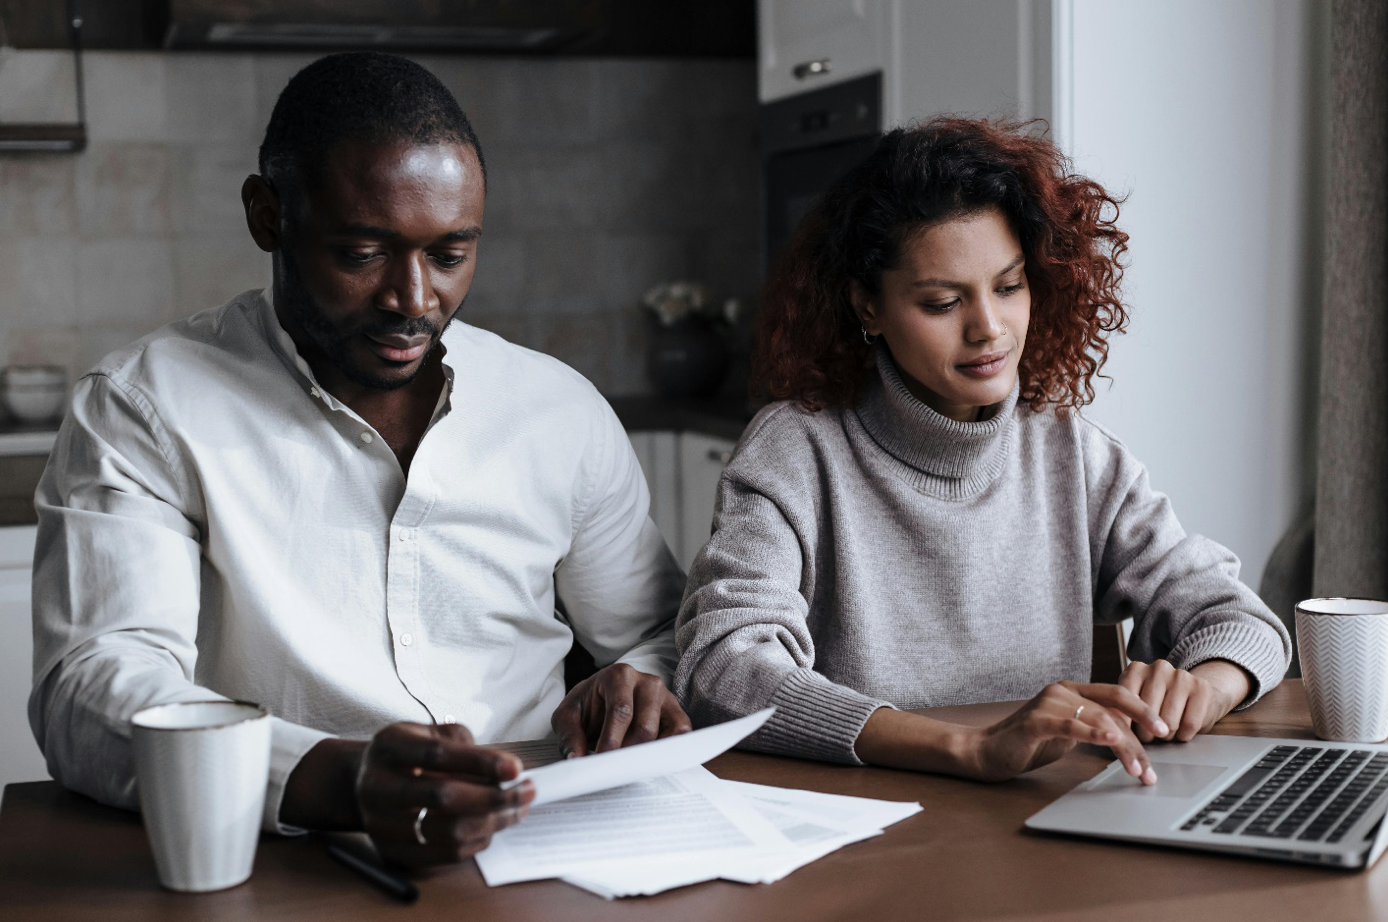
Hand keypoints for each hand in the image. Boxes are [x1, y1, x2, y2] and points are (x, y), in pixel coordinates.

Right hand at [355, 722, 534, 867]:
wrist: (363, 783)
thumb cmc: (408, 754)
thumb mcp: (428, 732)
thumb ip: (463, 744)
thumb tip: (505, 771)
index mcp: (390, 747)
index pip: (438, 755)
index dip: (480, 762)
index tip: (516, 768)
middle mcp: (378, 786)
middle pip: (444, 797)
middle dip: (495, 796)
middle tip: (528, 790)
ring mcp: (381, 823)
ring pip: (448, 831)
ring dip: (493, 821)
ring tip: (517, 808)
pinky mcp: (391, 851)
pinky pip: (444, 854)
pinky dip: (477, 841)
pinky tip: (492, 825)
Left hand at [552, 663, 691, 757]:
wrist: (601, 699)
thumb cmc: (587, 707)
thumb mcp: (567, 717)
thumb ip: (569, 736)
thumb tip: (577, 760)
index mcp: (618, 676)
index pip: (621, 711)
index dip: (612, 741)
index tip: (602, 763)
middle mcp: (647, 682)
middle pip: (645, 727)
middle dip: (628, 754)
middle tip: (613, 771)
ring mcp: (665, 697)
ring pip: (667, 733)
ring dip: (647, 756)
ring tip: (629, 768)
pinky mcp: (677, 712)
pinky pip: (682, 734)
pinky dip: (668, 752)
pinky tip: (649, 761)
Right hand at [966, 681, 1169, 783]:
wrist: (986, 751)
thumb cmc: (1028, 743)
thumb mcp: (1068, 733)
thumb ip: (1092, 727)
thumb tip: (1128, 738)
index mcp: (1072, 690)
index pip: (1116, 695)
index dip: (1143, 711)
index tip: (1165, 731)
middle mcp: (1062, 691)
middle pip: (1112, 711)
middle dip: (1138, 740)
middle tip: (1153, 766)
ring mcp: (1048, 703)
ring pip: (1097, 720)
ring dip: (1122, 747)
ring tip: (1136, 770)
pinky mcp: (1035, 721)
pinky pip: (1070, 725)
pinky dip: (1093, 733)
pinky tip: (1111, 741)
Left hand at [1118, 658, 1249, 742]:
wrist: (1196, 692)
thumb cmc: (1160, 702)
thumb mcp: (1137, 700)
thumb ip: (1124, 709)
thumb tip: (1115, 730)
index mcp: (1136, 669)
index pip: (1125, 703)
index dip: (1125, 725)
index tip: (1126, 737)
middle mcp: (1158, 668)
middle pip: (1147, 715)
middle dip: (1147, 734)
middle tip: (1150, 737)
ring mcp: (1181, 676)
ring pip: (1168, 722)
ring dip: (1166, 736)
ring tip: (1166, 733)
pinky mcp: (1201, 688)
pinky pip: (1190, 724)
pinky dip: (1184, 735)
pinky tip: (1182, 732)